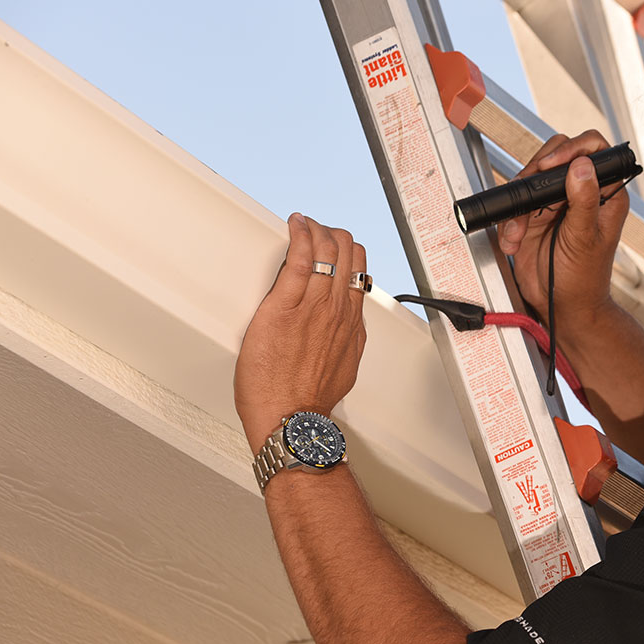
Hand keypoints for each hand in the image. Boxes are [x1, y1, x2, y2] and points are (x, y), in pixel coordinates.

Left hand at [234, 213, 367, 447]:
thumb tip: (347, 327)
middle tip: (315, 231)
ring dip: (315, 229)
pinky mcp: (285, 306)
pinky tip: (295, 224)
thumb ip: (347, 339)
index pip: (359, 270)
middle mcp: (337, 309)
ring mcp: (313, 306)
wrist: (291, 418)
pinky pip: (299, 258)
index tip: (333, 245)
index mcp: (350, 322)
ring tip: (303, 224)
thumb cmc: (308, 399)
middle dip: (332, 233)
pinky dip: (299, 234)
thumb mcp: (344, 365)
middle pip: (348, 252)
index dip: (347, 250)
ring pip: (327, 249)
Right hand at [496, 130, 629, 333]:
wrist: (561, 306)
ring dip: (520, 201)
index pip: (595, 150)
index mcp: (606, 193)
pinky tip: (514, 241)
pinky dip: (509, 220)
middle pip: (558, 154)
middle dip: (537, 172)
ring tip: (519, 231)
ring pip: (532, 176)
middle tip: (529, 190)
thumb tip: (582, 166)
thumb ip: (584, 201)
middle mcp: (581, 192)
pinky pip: (516, 202)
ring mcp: (556, 202)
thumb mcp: (584, 239)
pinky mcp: (534, 215)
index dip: (573, 148)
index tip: (552, 164)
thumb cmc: (584, 279)